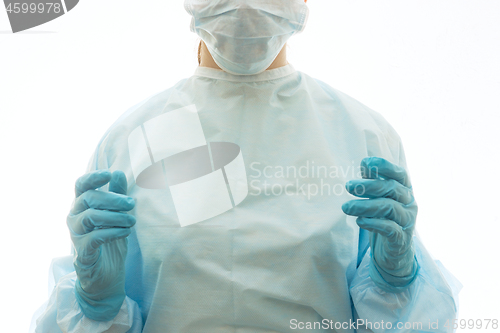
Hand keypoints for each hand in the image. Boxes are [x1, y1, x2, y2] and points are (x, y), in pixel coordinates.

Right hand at [67, 169, 135, 320]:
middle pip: (88, 198)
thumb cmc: (110, 243)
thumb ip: (116, 195)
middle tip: (131, 203)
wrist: (106, 277)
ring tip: (132, 220)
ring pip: (90, 217)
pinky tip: (125, 232)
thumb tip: (118, 172)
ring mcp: (76, 235)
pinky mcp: (82, 253)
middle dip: (112, 198)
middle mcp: (75, 218)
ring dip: (115, 216)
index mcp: (82, 206)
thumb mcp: (117, 216)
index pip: (81, 186)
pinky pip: (94, 237)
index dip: (93, 177)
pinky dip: (112, 232)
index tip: (108, 174)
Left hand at [342, 157, 418, 290]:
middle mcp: (409, 203)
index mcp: (405, 190)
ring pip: (389, 208)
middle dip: (369, 186)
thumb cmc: (385, 219)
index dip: (384, 166)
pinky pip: (389, 229)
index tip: (365, 163)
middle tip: (348, 186)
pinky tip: (359, 221)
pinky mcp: (401, 238)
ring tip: (346, 207)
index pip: (399, 173)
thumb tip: (365, 164)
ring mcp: (407, 221)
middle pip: (392, 189)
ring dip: (365, 205)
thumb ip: (374, 182)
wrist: (395, 252)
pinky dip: (373, 223)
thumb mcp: (380, 199)